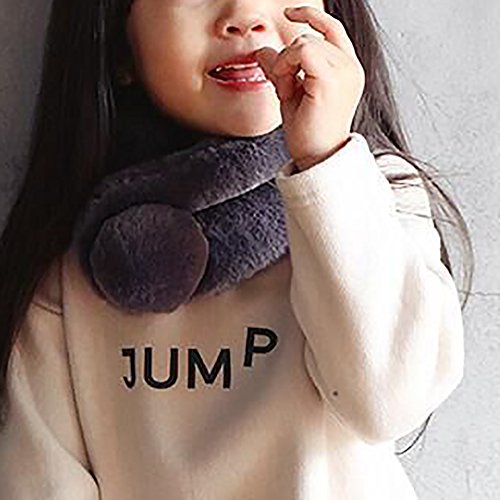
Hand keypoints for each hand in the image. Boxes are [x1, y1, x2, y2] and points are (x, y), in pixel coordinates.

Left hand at [255, 6, 364, 170]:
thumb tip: (262, 50)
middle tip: (284, 86)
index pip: (332, 28)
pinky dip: (286, 64)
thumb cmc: (308, 133)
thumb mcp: (291, 95)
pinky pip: (301, 50)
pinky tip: (286, 85)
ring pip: (304, 42)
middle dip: (288, 57)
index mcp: (347, 70)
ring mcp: (344, 72)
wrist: (316, 158)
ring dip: (286, 64)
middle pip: (311, 36)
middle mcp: (351, 68)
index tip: (289, 12)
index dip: (311, 15)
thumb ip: (281, 70)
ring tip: (287, 90)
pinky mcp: (330, 80)